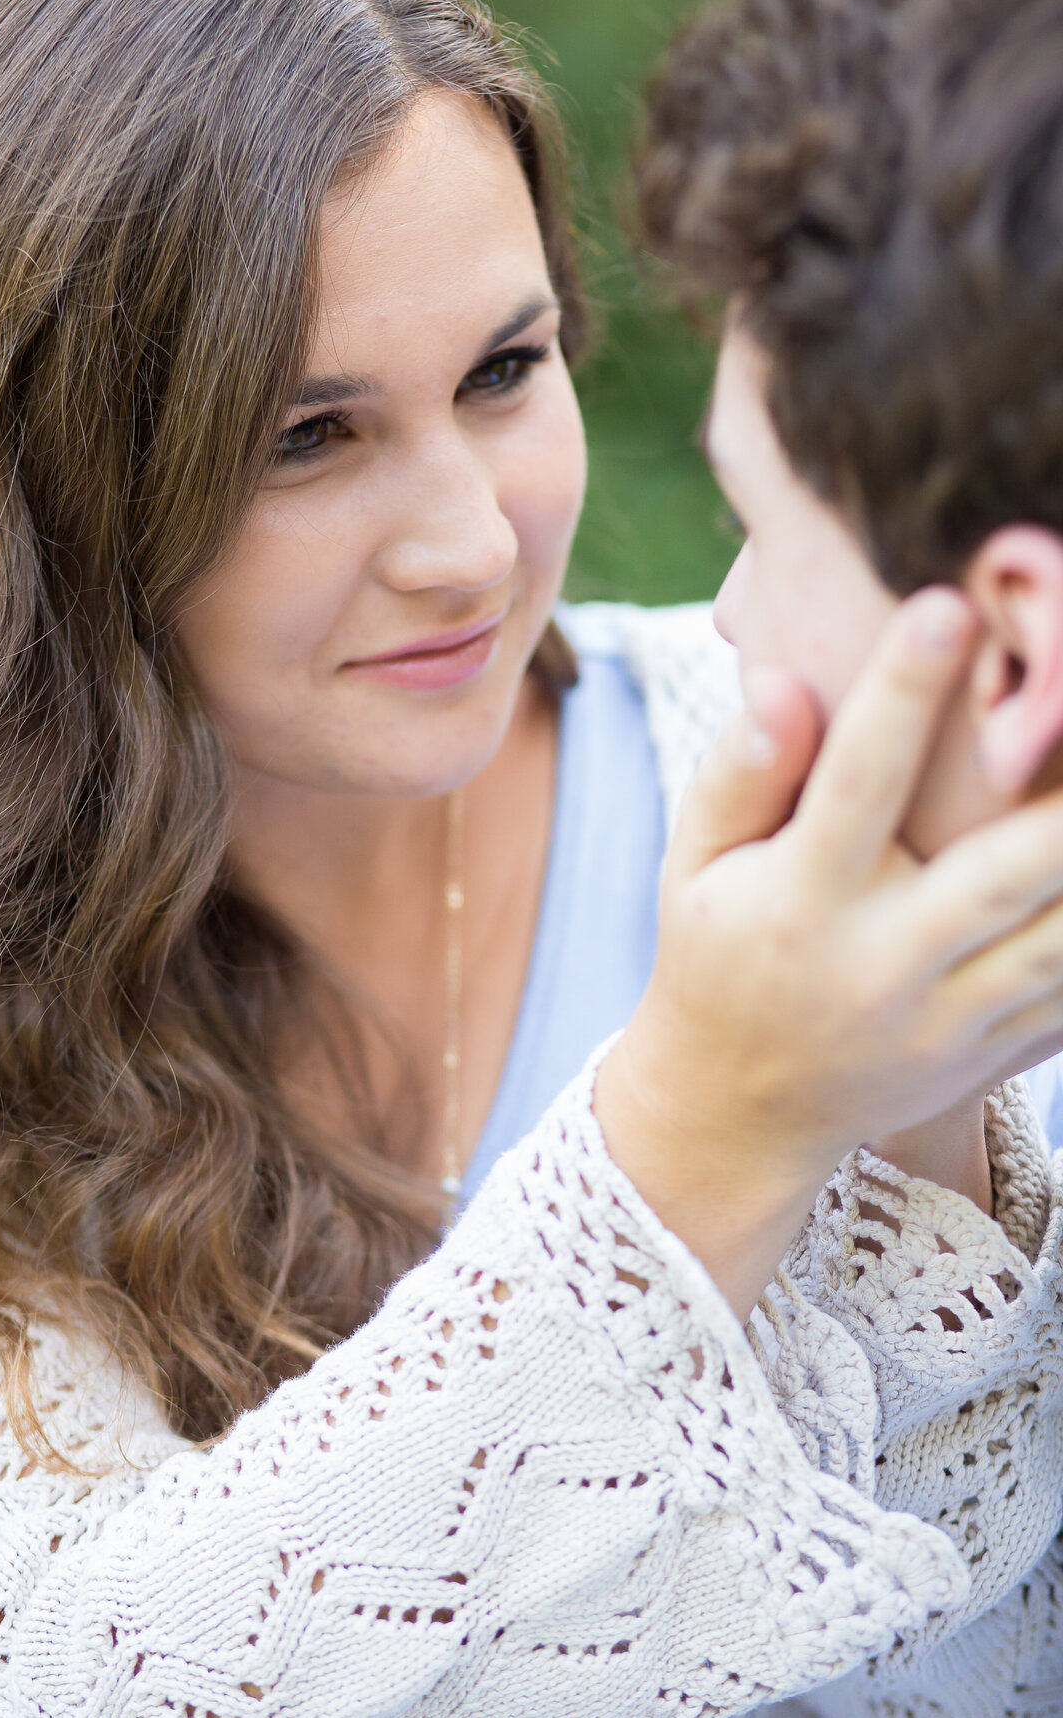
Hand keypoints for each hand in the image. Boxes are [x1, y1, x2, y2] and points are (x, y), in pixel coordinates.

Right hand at [596, 588, 1062, 1316]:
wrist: (736, 1113)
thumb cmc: (714, 955)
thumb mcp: (692, 867)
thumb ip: (738, 775)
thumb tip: (783, 677)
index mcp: (797, 904)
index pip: (854, 784)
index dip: (901, 694)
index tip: (949, 604)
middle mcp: (878, 965)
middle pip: (999, 873)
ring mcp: (944, 1020)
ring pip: (1059, 942)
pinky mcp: (990, 1055)